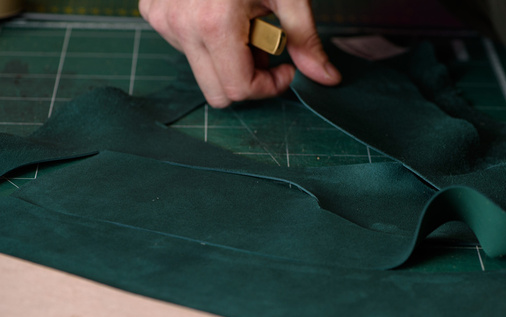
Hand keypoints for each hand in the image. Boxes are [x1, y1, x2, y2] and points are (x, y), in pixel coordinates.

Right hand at [139, 0, 341, 106]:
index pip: (239, 89)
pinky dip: (207, 41)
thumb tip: (327, 78)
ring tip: (243, 23)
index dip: (269, 86)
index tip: (285, 68)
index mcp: (214, 24)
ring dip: (228, 60)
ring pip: (202, 71)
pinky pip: (183, 48)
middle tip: (264, 48)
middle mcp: (181, 26)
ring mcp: (162, 19)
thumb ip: (305, 41)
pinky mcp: (153, 11)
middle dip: (247, 79)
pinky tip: (221, 14)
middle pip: (217, 92)